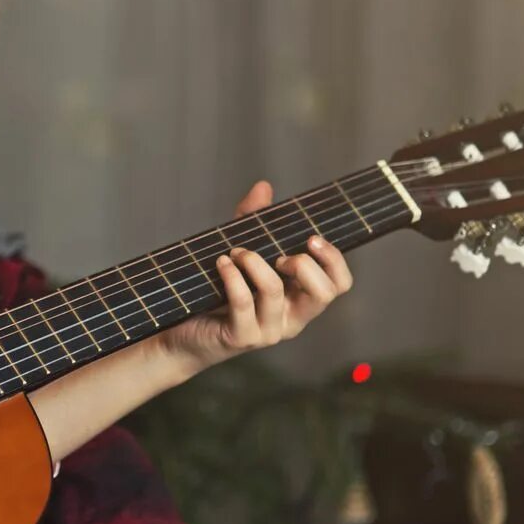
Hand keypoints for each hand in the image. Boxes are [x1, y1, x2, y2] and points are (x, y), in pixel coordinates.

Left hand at [158, 181, 353, 371]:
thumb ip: (254, 222)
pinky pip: (243, 301)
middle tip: (277, 254)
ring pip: (275, 291)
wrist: (184, 333)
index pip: (339, 284)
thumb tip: (264, 186)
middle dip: (303, 264)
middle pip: (324, 293)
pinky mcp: (241, 337)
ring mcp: (269, 331)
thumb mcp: (239, 254)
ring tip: (235, 252)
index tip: (310, 238)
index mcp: (301, 300)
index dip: (334, 260)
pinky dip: (232, 275)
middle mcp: (293, 319)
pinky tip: (221, 262)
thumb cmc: (217, 293)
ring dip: (253, 261)